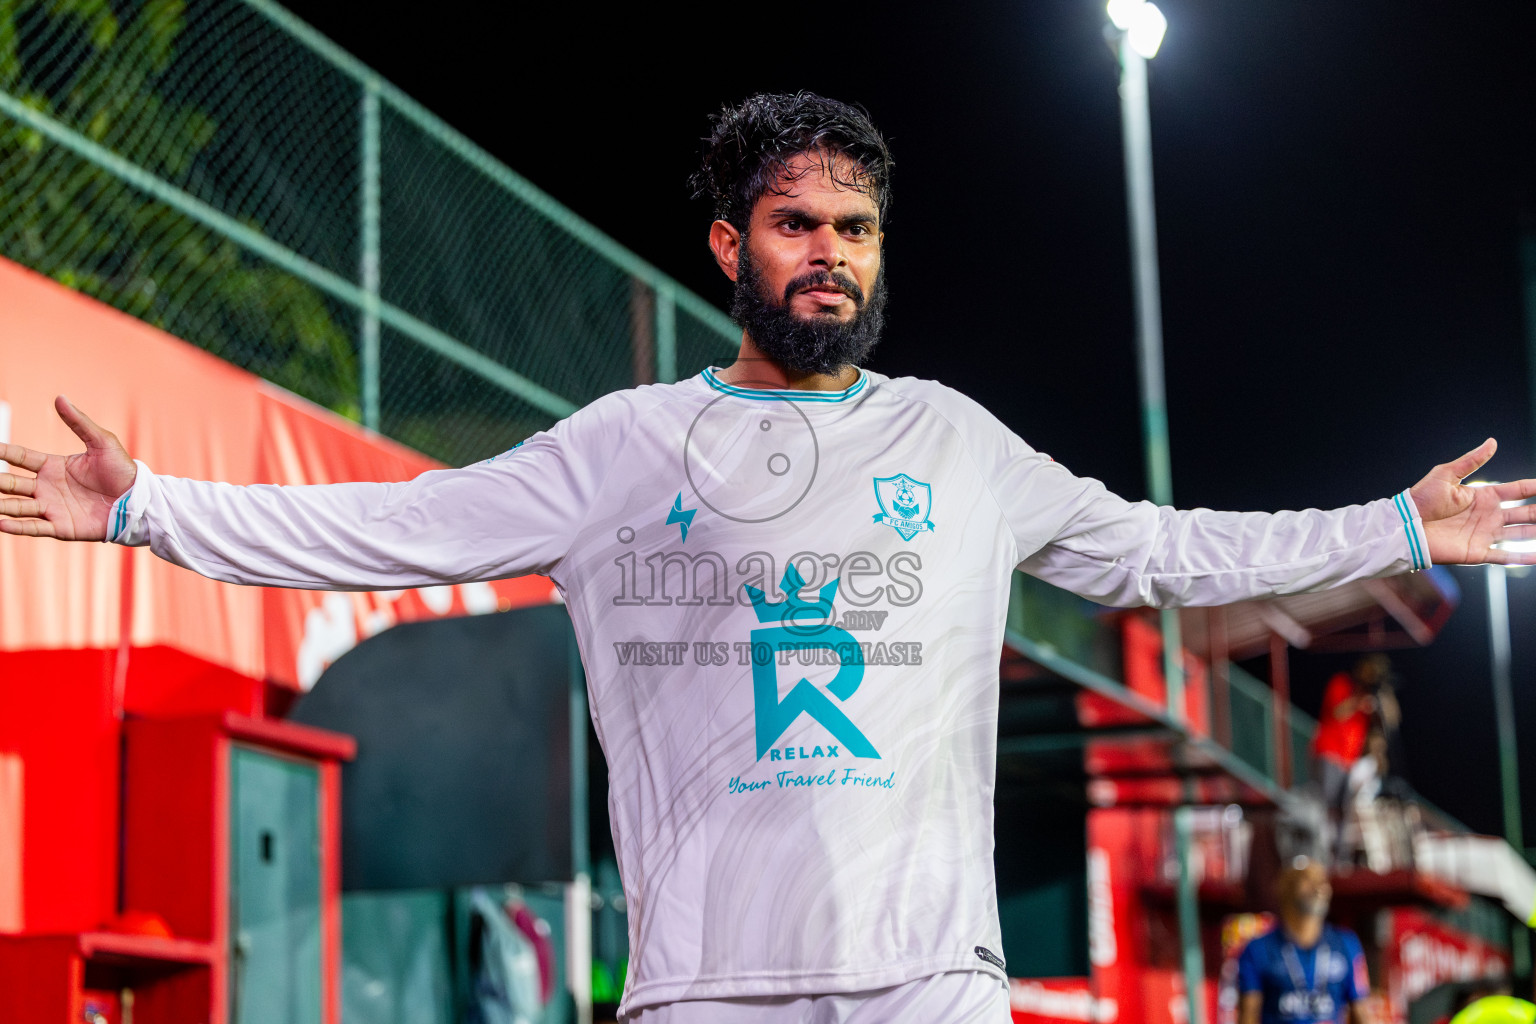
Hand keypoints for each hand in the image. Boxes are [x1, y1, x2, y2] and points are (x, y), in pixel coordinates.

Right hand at [0, 396, 136, 540]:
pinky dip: (16, 527)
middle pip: (12, 483)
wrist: (138, 499)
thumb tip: (60, 397)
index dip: (2, 452)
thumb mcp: (101, 442)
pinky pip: (34, 527)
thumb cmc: (122, 470)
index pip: (19, 457)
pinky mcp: (61, 527)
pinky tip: (0, 523)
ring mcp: (52, 507)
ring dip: (1, 504)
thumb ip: (79, 422)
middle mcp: (46, 487)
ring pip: (17, 506)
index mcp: (53, 466)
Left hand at [1410, 438, 1535, 564]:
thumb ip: (1471, 461)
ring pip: (1521, 534)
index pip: (1517, 491)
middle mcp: (1489, 515)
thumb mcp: (1447, 474)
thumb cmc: (1421, 499)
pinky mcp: (1477, 552)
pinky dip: (1523, 557)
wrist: (1405, 525)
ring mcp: (1485, 534)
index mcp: (1483, 496)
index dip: (1535, 488)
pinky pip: (1505, 556)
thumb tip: (1493, 442)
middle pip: (1526, 513)